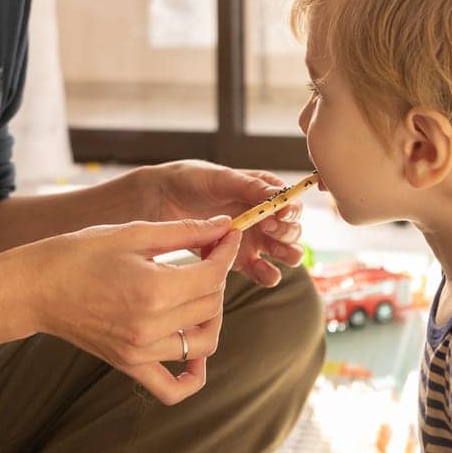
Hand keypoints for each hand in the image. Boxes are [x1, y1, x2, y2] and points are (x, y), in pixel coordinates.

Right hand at [16, 215, 242, 404]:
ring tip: (197, 292)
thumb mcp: (134, 234)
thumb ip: (184, 231)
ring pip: (203, 343)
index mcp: (154, 290)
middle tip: (208, 253)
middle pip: (211, 305)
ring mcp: (139, 352)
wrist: (35, 287)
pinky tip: (194, 353)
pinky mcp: (128, 365)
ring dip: (210, 317)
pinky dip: (192, 377)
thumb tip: (223, 225)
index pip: (213, 276)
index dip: (226, 251)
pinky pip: (171, 388)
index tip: (227, 235)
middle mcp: (150, 327)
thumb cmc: (79, 253)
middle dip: (217, 276)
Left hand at [139, 161, 306, 286]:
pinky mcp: (240, 261)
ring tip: (272, 254)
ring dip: (286, 256)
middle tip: (269, 229)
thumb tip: (278, 194)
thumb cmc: (190, 180)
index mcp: (263, 192)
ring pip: (285, 254)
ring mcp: (253, 241)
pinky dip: (267, 274)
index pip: (290, 203)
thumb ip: (249, 186)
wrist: (159, 200)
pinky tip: (258, 270)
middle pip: (292, 230)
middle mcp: (263, 217)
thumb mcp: (220, 178)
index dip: (290, 210)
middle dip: (287, 233)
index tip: (277, 214)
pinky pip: (263, 273)